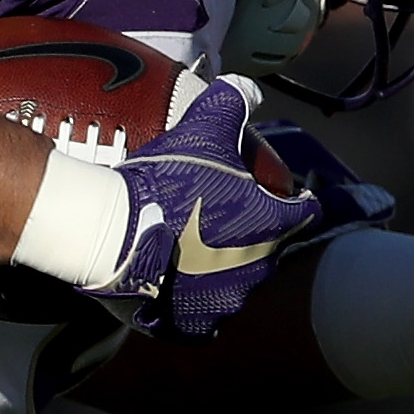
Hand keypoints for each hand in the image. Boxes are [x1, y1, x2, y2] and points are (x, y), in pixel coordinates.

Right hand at [101, 77, 321, 336]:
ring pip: (235, 286)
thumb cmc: (163, 183)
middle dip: (250, 237)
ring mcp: (226, 303)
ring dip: (221, 272)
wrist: (109, 234)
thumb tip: (248, 87)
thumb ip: (231, 104)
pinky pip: (203, 321)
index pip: (305, 212)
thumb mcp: (202, 130)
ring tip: (190, 252)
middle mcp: (259, 270)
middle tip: (217, 218)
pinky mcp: (192, 327)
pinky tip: (176, 287)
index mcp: (272, 225)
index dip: (293, 201)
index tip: (275, 196)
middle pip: (268, 251)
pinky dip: (194, 307)